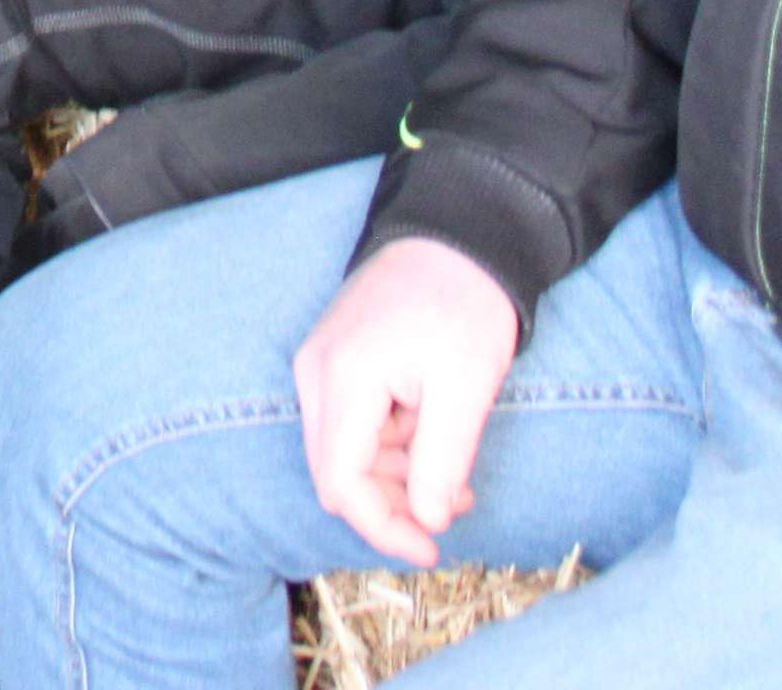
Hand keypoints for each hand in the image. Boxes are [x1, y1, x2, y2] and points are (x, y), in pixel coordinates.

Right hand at [294, 235, 524, 566]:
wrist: (455, 233)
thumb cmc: (463, 301)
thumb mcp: (466, 386)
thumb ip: (443, 459)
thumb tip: (429, 520)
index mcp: (343, 379)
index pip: (342, 485)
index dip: (385, 528)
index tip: (432, 548)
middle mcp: (315, 374)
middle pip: (337, 475)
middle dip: (392, 504)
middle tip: (454, 504)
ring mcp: (319, 365)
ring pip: (344, 454)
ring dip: (395, 476)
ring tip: (455, 471)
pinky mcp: (334, 360)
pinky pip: (352, 425)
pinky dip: (390, 446)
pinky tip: (431, 437)